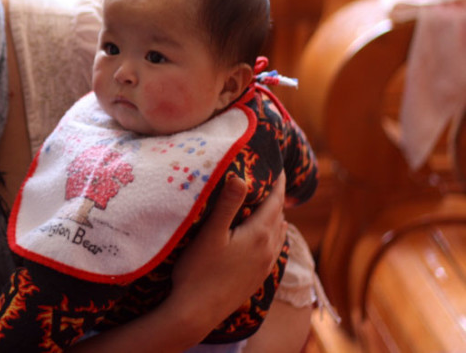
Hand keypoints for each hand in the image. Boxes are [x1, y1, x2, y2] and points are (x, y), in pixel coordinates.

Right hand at [167, 173, 287, 336]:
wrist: (197, 312)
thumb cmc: (198, 271)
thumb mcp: (210, 234)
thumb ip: (227, 205)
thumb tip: (240, 176)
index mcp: (259, 235)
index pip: (276, 201)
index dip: (279, 182)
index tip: (281, 166)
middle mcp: (268, 249)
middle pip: (279, 216)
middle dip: (278, 197)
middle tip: (273, 179)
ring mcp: (265, 266)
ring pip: (279, 233)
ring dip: (277, 216)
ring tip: (271, 203)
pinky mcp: (258, 277)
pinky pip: (274, 249)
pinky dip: (274, 234)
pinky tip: (266, 235)